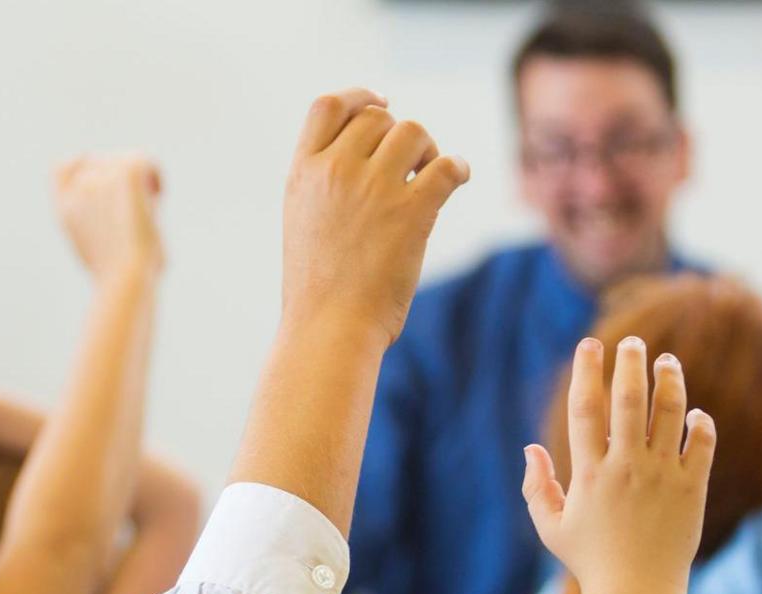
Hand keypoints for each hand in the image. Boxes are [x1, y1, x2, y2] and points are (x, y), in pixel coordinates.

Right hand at [54, 153, 162, 283]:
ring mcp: (100, 179)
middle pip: (102, 162)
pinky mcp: (125, 173)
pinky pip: (146, 160)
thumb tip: (124, 210)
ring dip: (140, 182)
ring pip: (126, 161)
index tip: (105, 178)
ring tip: (145, 209)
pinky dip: (156, 175)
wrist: (125, 278)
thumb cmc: (119, 278)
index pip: (62, 167)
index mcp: (65, 208)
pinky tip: (158, 196)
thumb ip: (97, 222)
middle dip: (120, 180)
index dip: (83, 166)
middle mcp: (79, 190)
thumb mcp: (98, 251)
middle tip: (135, 210)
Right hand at [281, 89, 470, 349]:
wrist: (328, 329)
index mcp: (303, 173)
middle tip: (410, 166)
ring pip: (413, 131)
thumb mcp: (302, 221)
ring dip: (428, 149)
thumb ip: (323, 182)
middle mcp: (335, 172)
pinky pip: (447, 165)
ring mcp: (373, 189)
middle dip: (399, 135)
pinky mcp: (411, 212)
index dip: (360, 96)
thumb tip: (366, 151)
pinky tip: (459, 179)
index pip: (328, 106)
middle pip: (378, 118)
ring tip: (427, 178)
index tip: (382, 103)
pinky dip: (458, 168)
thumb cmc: (318, 289)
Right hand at [523, 338, 715, 593]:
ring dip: (669, 381)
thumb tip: (531, 449)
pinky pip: (700, 444)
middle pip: (630, 400)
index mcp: (590, 473)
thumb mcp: (552, 527)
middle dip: (631, 363)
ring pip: (670, 413)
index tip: (589, 346)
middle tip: (633, 342)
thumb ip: (537, 487)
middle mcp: (626, 468)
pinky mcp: (690, 489)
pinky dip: (699, 423)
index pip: (587, 408)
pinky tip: (693, 413)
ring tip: (667, 362)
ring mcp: (662, 477)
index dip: (587, 372)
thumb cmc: (591, 562)